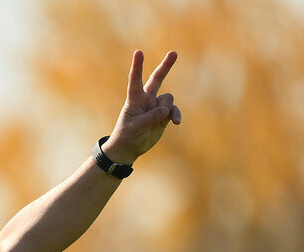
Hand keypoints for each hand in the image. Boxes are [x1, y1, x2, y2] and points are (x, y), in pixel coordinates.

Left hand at [103, 50, 181, 164]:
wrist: (130, 148)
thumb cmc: (127, 136)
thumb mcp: (136, 127)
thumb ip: (151, 117)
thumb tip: (166, 110)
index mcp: (134, 100)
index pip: (135, 80)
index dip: (137, 67)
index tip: (138, 52)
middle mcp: (146, 99)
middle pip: (157, 79)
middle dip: (166, 66)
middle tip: (174, 52)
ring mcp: (156, 106)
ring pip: (168, 99)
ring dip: (167, 109)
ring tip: (162, 119)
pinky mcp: (164, 115)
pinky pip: (174, 110)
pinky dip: (176, 115)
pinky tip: (176, 122)